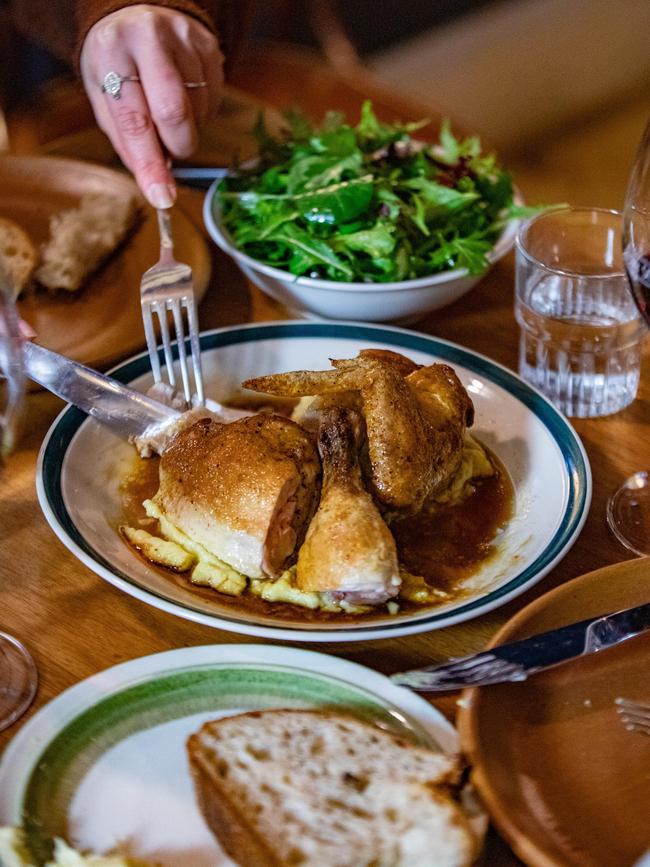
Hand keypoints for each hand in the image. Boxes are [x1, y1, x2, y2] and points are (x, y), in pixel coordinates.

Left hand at [80, 5, 223, 207]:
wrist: (138, 12)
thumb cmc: (117, 62)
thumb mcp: (103, 96)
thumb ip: (126, 140)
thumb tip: (154, 182)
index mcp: (111, 51)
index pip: (134, 120)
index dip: (150, 164)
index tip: (162, 198)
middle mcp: (147, 37)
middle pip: (174, 112)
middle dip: (177, 145)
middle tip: (171, 148)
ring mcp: (182, 37)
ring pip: (198, 110)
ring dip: (188, 126)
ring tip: (170, 108)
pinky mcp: (208, 43)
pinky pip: (214, 98)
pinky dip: (202, 111)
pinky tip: (186, 96)